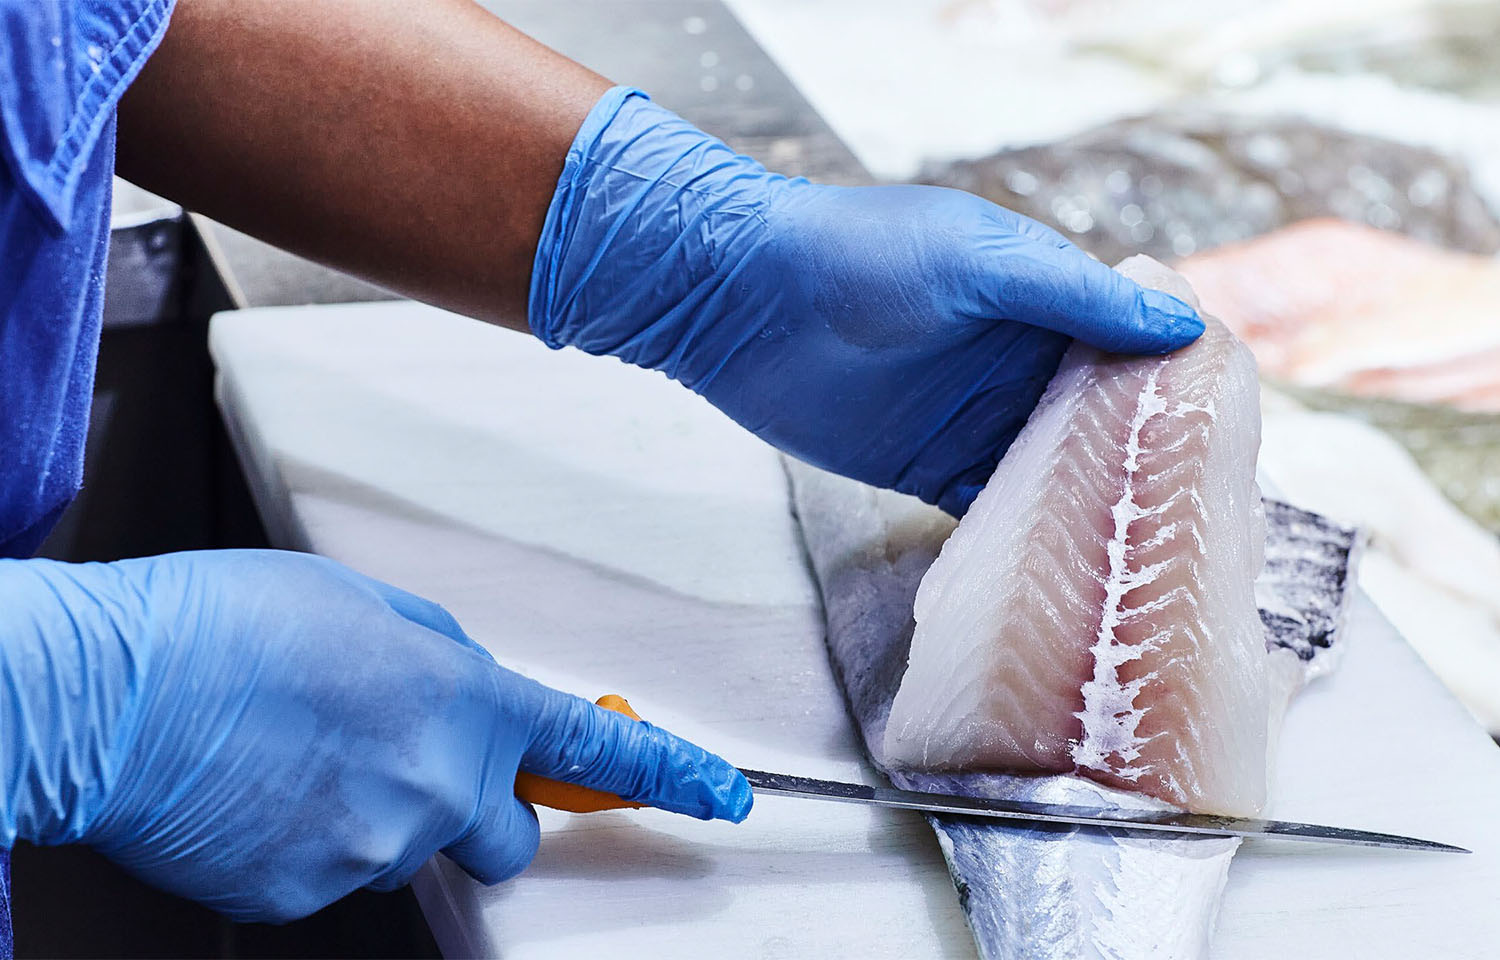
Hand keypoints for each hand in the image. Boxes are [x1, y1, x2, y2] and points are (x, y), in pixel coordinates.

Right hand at [0, 551, 749, 921]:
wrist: (107, 691)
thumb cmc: (223, 625)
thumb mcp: (360, 604)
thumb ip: (438, 653)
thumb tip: (461, 687)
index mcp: (460, 699)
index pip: (592, 749)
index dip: (668, 775)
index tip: (721, 797)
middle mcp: (434, 785)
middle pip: (504, 833)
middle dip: (476, 807)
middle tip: (402, 762)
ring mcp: (371, 848)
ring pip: (408, 847)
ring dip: (375, 812)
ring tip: (292, 756)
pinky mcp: (306, 892)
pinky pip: (335, 871)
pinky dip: (310, 839)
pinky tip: (258, 791)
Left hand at [531, 88, 1203, 515]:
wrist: (736, 300)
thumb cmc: (855, 254)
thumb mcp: (972, 260)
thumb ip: (1069, 296)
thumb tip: (1180, 327)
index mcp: (1043, 297)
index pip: (1136, 340)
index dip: (1182, 379)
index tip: (1233, 428)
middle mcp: (1021, 360)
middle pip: (1109, 415)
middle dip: (1150, 455)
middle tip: (1205, 510)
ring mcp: (979, 418)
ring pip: (1061, 469)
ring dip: (1097, 504)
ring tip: (1153, 554)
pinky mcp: (932, 467)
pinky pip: (996, 508)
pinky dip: (1030, 536)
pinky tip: (1067, 571)